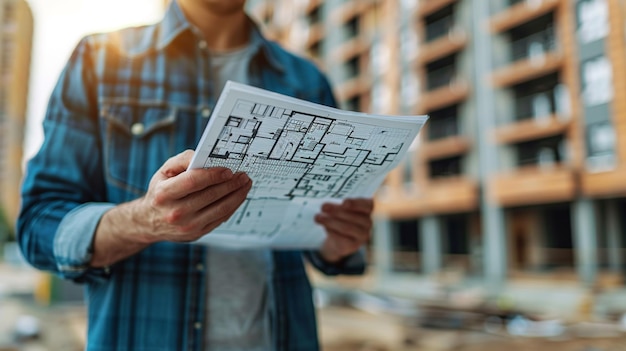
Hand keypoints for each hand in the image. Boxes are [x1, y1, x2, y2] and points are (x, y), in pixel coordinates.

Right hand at [133, 150, 251, 242]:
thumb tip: (205, 156)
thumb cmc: (160, 192)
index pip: (193, 182)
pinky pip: (221, 218)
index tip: (228, 170)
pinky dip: (233, 206)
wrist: (150, 222)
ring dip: (237, 195)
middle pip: (210, 195)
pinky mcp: (198, 233)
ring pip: (220, 209)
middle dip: (231, 184)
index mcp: (164, 194)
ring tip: (245, 184)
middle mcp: (175, 213)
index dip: (213, 175)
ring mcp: (187, 226)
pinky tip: (239, 196)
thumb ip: (183, 160)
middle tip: (243, 175)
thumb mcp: (164, 172)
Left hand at [314, 198, 373, 263]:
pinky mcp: (354, 245)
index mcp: (370, 210)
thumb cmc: (344, 218)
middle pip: (354, 217)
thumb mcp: (342, 210)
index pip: (366, 205)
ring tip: (318, 217)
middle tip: (323, 207)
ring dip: (330, 222)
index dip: (356, 204)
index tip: (344, 202)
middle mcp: (370, 223)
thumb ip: (337, 207)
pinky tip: (325, 227)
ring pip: (347, 228)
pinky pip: (342, 238)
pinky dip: (331, 231)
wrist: (341, 239)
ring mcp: (363, 236)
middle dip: (337, 211)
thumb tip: (325, 207)